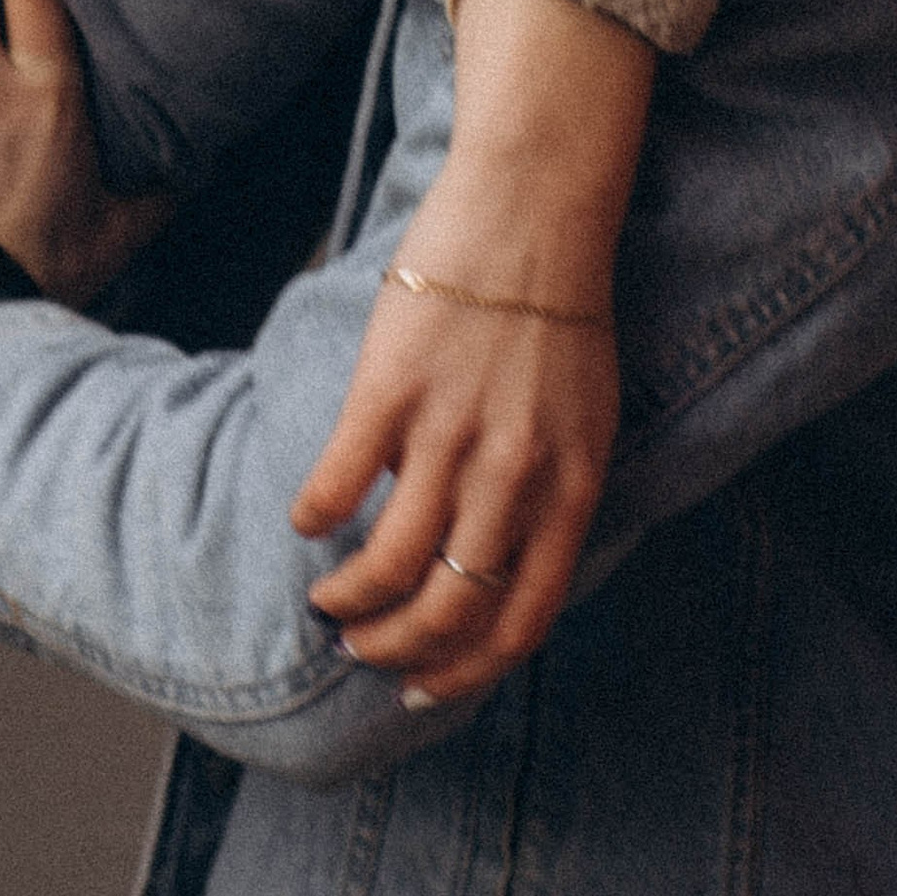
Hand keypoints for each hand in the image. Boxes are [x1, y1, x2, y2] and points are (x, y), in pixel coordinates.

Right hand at [290, 191, 619, 706]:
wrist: (535, 206)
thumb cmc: (562, 313)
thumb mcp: (589, 417)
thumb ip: (554, 494)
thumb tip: (505, 570)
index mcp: (573, 485)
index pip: (521, 621)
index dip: (465, 673)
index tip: (421, 689)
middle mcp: (516, 473)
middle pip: (448, 607)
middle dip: (396, 649)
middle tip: (362, 649)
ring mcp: (452, 432)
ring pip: (388, 563)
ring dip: (348, 601)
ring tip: (329, 602)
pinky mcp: (393, 389)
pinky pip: (337, 485)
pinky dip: (314, 518)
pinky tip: (307, 521)